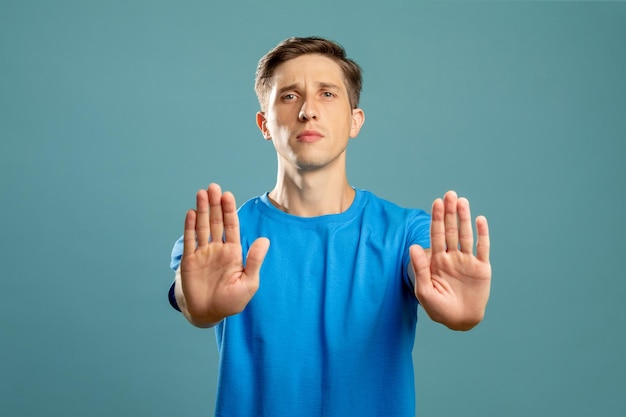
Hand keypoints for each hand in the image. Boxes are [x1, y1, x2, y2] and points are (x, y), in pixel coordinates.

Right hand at [180, 183, 269, 324]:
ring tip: (201, 194)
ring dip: (202, 210)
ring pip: (202, 227)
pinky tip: (191, 213)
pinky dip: (190, 227)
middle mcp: (217, 249)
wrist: (208, 313)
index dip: (229, 210)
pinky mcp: (190, 261)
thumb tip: (264, 240)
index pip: (232, 226)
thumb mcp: (248, 282)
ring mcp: (203, 253)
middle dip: (215, 205)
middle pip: (216, 222)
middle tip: (213, 187)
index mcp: (233, 252)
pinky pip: (190, 241)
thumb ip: (254, 261)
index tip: (227, 195)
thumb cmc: (231, 301)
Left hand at [410, 191, 490, 329]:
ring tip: (461, 201)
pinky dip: (482, 234)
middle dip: (449, 213)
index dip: (436, 219)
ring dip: (464, 218)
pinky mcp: (481, 268)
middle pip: (450, 230)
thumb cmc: (438, 308)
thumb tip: (413, 246)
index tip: (436, 203)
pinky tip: (480, 220)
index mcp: (436, 260)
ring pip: (465, 235)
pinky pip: (482, 248)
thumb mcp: (424, 291)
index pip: (436, 235)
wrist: (460, 321)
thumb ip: (419, 269)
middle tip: (449, 194)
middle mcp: (451, 256)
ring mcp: (467, 261)